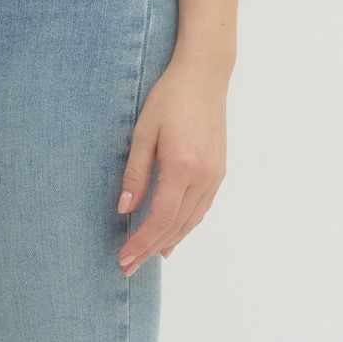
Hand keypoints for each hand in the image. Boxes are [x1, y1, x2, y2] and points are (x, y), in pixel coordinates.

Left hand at [115, 53, 228, 273]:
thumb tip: (124, 209)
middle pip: (175, 226)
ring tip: (148, 257)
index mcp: (182, 166)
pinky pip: (201, 208)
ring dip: (169, 241)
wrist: (204, 75)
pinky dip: (185, 225)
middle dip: (150, 248)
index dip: (141, 241)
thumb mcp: (144, 131)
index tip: (123, 257)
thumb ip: (136, 173)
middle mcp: (203, 177)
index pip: (160, 218)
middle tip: (128, 266)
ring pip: (191, 221)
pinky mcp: (219, 170)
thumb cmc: (170, 97)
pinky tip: (173, 234)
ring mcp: (215, 175)